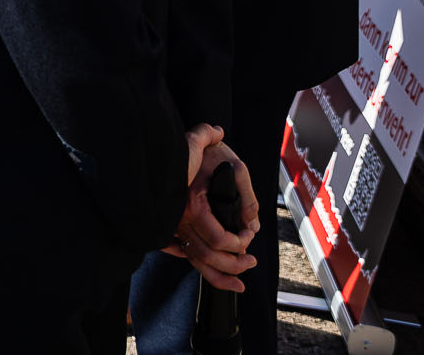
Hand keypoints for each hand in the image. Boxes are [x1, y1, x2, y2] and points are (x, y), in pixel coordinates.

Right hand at [161, 125, 259, 291]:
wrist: (171, 142)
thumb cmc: (203, 151)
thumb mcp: (235, 167)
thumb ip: (247, 197)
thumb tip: (253, 224)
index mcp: (193, 204)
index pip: (218, 238)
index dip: (239, 243)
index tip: (249, 234)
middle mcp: (179, 218)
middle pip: (206, 255)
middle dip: (233, 265)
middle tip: (251, 261)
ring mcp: (174, 222)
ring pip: (194, 259)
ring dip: (217, 275)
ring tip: (238, 282)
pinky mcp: (173, 224)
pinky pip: (184, 252)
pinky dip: (199, 266)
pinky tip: (212, 272)